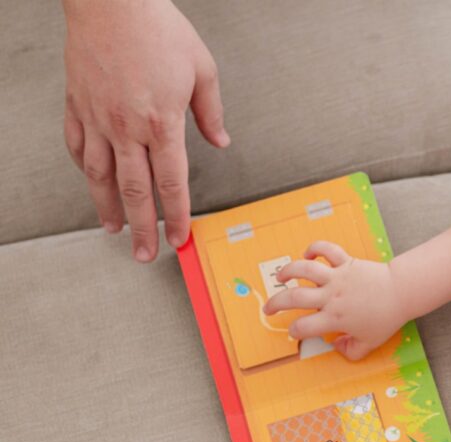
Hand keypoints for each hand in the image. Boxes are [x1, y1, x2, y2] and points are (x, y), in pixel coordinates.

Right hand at [63, 0, 229, 261]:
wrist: (112, 1)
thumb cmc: (158, 29)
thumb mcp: (202, 69)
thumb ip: (210, 112)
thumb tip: (221, 141)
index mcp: (162, 123)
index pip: (172, 183)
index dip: (176, 216)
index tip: (178, 238)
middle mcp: (127, 127)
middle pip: (135, 191)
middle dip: (142, 228)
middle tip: (143, 254)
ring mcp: (97, 118)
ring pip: (100, 175)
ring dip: (108, 207)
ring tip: (114, 230)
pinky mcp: (77, 104)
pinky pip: (76, 145)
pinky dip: (83, 167)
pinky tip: (91, 182)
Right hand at [262, 241, 407, 360]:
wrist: (401, 292)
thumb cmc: (386, 318)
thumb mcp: (369, 343)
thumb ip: (351, 351)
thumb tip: (337, 347)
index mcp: (334, 318)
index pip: (304, 327)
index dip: (295, 332)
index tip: (295, 332)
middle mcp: (331, 297)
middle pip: (293, 298)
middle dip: (275, 304)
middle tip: (268, 308)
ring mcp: (337, 277)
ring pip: (304, 269)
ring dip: (288, 271)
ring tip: (280, 277)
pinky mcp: (345, 262)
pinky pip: (326, 250)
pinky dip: (315, 248)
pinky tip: (308, 254)